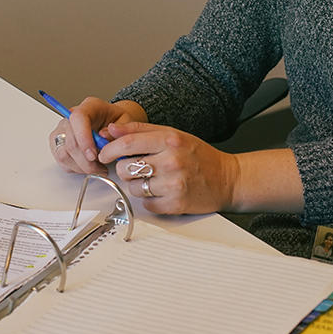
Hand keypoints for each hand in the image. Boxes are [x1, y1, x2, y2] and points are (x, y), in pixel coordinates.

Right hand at [48, 97, 145, 173]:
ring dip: (81, 166)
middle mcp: (72, 117)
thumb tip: (104, 137)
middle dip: (86, 160)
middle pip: (70, 141)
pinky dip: (76, 168)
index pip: (78, 118)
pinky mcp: (58, 143)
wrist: (114, 125)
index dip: (83, 138)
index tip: (93, 155)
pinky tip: (89, 165)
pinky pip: (62, 161)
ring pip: (64, 154)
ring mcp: (63, 130)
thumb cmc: (119, 122)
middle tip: (101, 167)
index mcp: (90, 106)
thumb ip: (119, 129)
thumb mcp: (127, 122)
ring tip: (97, 167)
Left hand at [99, 121, 240, 214]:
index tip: (104, 153)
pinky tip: (161, 192)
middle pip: (127, 167)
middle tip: (133, 168)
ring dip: (137, 185)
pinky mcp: (176, 204)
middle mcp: (172, 161)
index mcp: (170, 139)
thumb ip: (141, 130)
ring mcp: (174, 184)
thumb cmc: (200, 156)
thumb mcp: (173, 134)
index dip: (109, 149)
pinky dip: (149, 199)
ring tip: (152, 180)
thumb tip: (112, 129)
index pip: (128, 143)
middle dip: (124, 169)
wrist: (228, 179)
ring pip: (134, 187)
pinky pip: (147, 203)